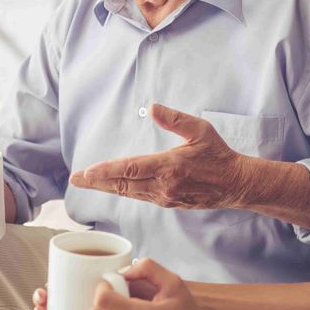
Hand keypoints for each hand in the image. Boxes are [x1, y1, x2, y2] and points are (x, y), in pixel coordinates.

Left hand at [70, 104, 248, 209]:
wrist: (235, 183)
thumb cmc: (219, 155)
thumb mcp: (200, 131)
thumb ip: (175, 119)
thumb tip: (154, 106)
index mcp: (169, 166)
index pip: (130, 169)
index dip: (106, 171)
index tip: (86, 172)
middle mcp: (163, 185)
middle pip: (122, 185)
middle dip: (96, 182)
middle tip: (74, 180)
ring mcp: (164, 197)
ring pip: (128, 193)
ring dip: (105, 187)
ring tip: (86, 182)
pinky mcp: (167, 202)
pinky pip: (139, 197)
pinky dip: (122, 191)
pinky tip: (112, 186)